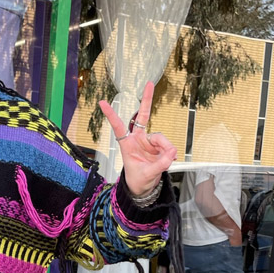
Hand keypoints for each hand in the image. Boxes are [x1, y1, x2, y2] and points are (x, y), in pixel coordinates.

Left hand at [99, 81, 176, 197]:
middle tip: (150, 84)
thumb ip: (159, 164)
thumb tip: (171, 154)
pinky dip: (170, 153)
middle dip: (147, 100)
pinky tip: (169, 159)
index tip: (102, 103)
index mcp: (127, 145)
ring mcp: (150, 142)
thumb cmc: (138, 180)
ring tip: (167, 160)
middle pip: (143, 116)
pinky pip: (169, 146)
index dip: (111, 115)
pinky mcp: (160, 146)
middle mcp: (138, 140)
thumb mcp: (147, 174)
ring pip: (161, 138)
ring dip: (166, 149)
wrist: (144, 188)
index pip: (118, 127)